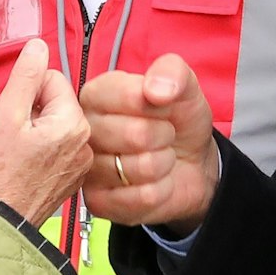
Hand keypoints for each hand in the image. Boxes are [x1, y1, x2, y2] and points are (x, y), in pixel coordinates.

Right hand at [0, 38, 91, 225]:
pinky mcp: (70, 179)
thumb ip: (25, 76)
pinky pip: (56, 149)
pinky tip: (23, 166)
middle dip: (30, 111)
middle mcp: (85, 143)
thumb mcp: (5, 115)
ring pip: (54, 126)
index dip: (25, 92)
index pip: (52, 79)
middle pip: (55, 103)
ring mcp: (80, 164)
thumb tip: (38, 46)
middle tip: (10, 136)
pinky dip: (39, 151)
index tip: (12, 115)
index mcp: (74, 123)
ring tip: (15, 152)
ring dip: (34, 131)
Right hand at [79, 55, 220, 233]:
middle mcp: (84, 131)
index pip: (125, 95)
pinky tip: (154, 181)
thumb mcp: (184, 88)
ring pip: (140, 169)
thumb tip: (155, 89)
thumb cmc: (177, 121)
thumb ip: (172, 72)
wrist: (190, 163)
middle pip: (135, 135)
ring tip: (158, 156)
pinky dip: (161, 190)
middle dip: (163, 136)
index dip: (155, 105)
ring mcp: (88, 169)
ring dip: (163, 164)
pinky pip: (141, 198)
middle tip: (162, 135)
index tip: (161, 105)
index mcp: (96, 95)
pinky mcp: (98, 202)